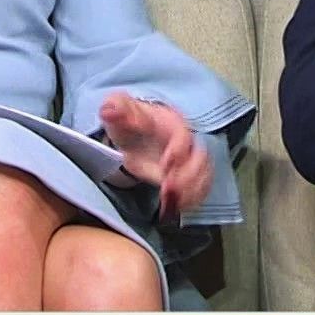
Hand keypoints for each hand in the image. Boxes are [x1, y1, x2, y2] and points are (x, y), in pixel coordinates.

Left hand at [99, 94, 212, 219]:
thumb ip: (116, 108)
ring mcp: (188, 159)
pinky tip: (174, 206)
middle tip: (169, 189)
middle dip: (189, 176)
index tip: (166, 164)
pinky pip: (199, 188)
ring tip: (174, 201)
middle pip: (201, 158)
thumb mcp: (118, 109)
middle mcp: (185, 141)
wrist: (132, 133)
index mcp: (171, 123)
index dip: (178, 150)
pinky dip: (192, 199)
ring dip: (193, 190)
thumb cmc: (128, 120)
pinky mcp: (185, 176)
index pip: (183, 135)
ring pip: (204, 175)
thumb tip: (110, 110)